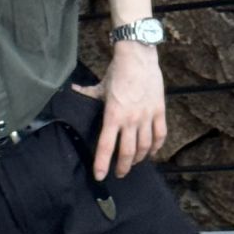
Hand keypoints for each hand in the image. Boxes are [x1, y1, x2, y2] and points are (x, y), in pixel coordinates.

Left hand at [72, 45, 166, 181]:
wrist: (138, 57)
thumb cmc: (117, 71)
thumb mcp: (100, 85)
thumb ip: (87, 93)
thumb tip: (73, 90)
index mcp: (113, 115)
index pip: (105, 146)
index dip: (102, 163)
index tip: (100, 176)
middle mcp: (130, 119)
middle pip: (127, 152)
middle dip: (122, 167)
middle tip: (119, 174)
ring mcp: (146, 116)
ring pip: (144, 146)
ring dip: (138, 158)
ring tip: (133, 163)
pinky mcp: (159, 111)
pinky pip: (160, 135)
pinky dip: (156, 146)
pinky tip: (152, 152)